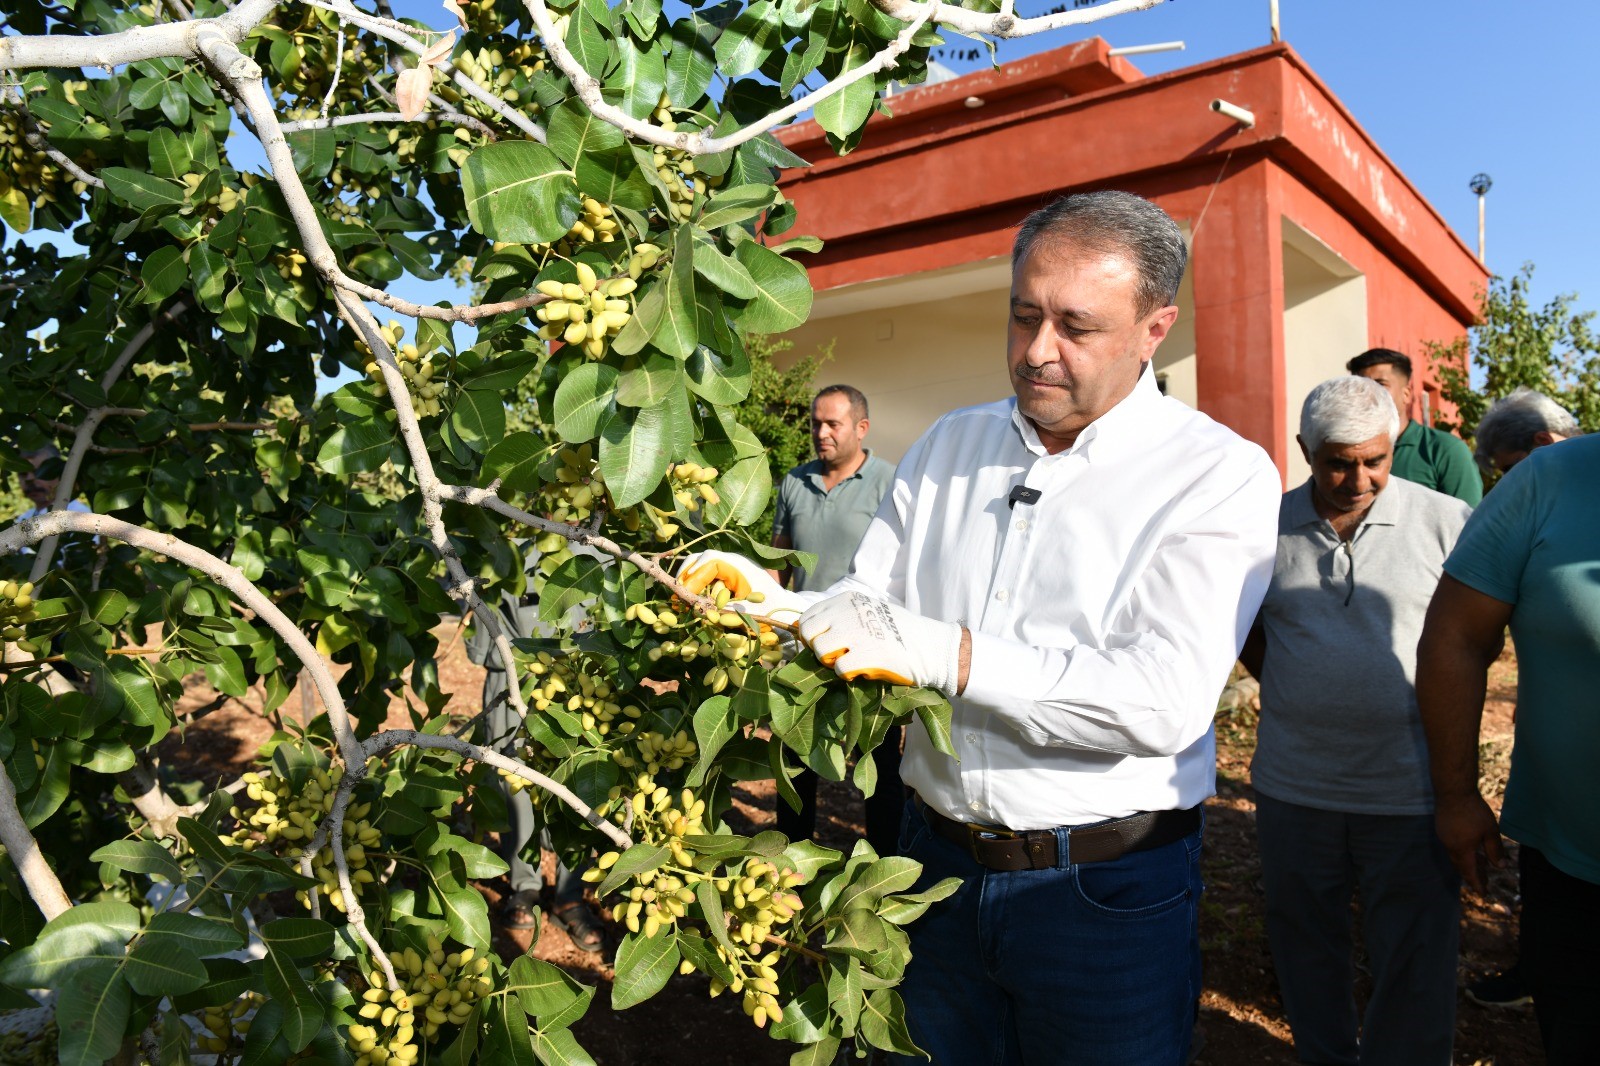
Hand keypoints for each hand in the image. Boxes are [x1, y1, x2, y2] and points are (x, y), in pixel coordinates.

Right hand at [677, 550, 807, 620]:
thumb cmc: (769, 611)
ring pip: (702, 562)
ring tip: (682, 596)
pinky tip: (693, 596)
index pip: (708, 562)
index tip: (684, 595)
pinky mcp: (730, 571)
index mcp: (738, 566)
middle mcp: (733, 560)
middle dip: (686, 574)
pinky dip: (698, 580)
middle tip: (677, 594)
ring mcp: (731, 564)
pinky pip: (708, 570)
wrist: (785, 607)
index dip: (693, 577)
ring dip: (690, 577)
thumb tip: (698, 610)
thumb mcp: (745, 613)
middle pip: (701, 557)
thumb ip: (721, 611)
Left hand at [798, 592, 961, 693]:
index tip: (826, 644)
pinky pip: (839, 669)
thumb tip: (804, 631)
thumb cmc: (897, 632)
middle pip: (808, 633)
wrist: (930, 647)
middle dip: (818, 648)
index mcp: (846, 600)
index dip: (812, 635)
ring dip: (832, 661)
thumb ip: (839, 617)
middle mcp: (847, 612)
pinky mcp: (864, 654)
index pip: (808, 616)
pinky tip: (864, 669)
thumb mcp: (866, 612)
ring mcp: (855, 633)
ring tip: (852, 661)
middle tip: (837, 655)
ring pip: (820, 651)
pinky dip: (848, 674)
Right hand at [1434, 791, 1507, 890]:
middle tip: (1484, 882)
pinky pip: (1452, 847)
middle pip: (1461, 867)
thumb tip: (1501, 867)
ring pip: (1456, 857)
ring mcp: (1444, 837)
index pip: (1470, 873)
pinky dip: (1462, 853)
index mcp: (1462, 850)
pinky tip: (1470, 848)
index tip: (1484, 894)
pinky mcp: (1442, 828)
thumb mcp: (1490, 831)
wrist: (1452, 791)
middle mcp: (1450, 846)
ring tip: (1480, 866)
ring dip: (1467, 864)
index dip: (1478, 884)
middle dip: (1473, 875)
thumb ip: (1495, 850)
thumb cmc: (1473, 811)